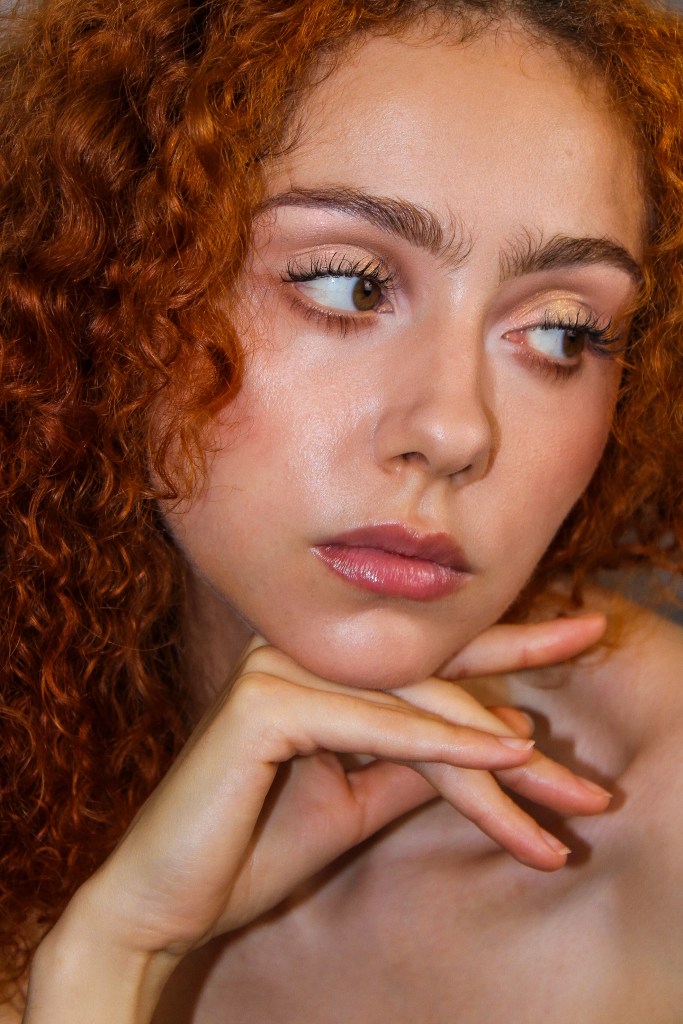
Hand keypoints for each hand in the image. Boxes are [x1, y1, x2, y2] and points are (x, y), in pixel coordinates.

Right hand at [26, 613, 608, 1022]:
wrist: (165, 901)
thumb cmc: (252, 849)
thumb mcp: (355, 801)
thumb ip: (414, 763)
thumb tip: (495, 742)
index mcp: (310, 665)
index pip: (417, 654)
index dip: (500, 646)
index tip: (574, 638)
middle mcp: (293, 650)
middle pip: (424, 664)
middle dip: (514, 674)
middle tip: (589, 661)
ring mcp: (274, 668)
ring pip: (408, 701)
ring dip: (488, 743)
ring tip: (559, 780)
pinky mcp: (263, 703)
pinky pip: (375, 726)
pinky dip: (441, 747)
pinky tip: (502, 764)